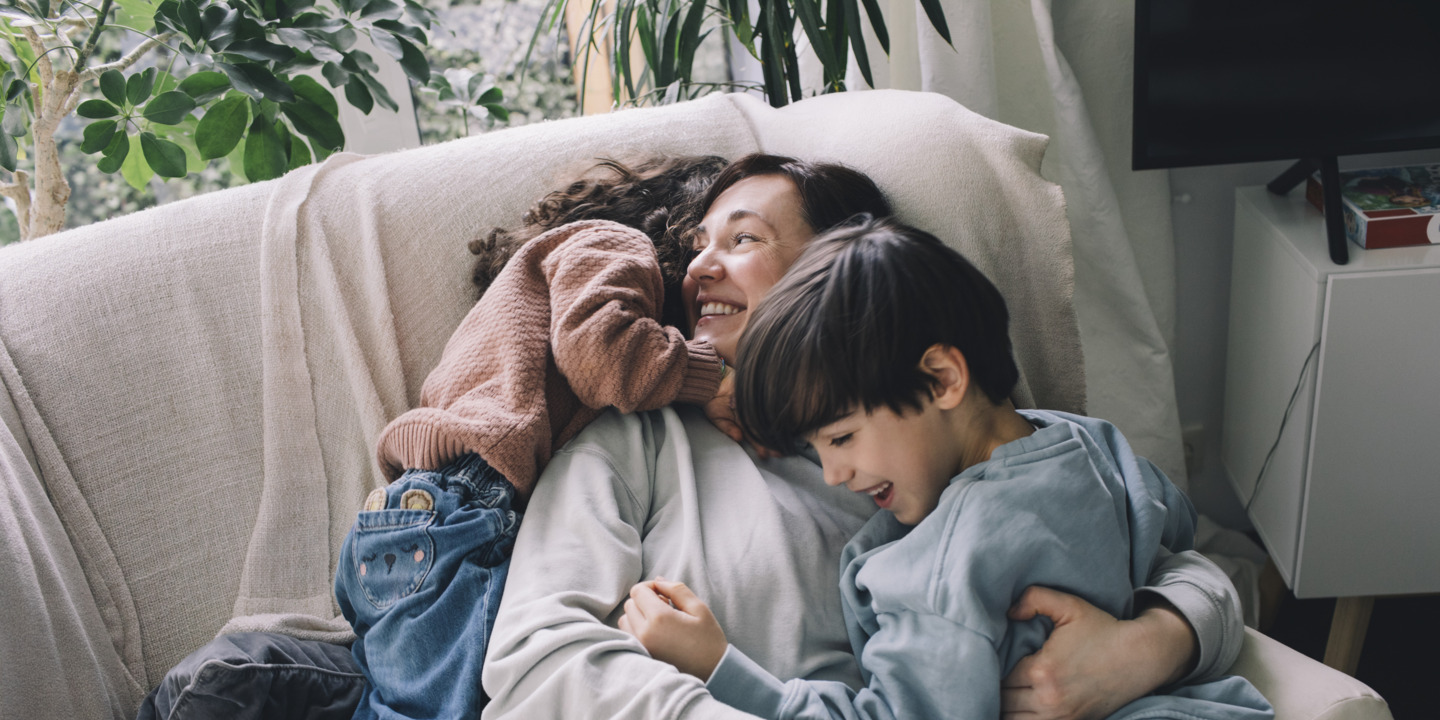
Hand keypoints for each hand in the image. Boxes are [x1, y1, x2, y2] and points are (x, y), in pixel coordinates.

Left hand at [618, 578, 727, 680]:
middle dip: (645, 600)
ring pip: (625, 620)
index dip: (650, 586)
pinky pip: (627, 636)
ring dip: (638, 615)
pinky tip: (655, 633)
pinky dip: (636, 629)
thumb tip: (658, 580)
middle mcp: (645, 633)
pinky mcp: (641, 657)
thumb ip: (677, 590)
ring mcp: (641, 647)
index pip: (638, 591)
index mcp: (660, 618)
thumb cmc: (709, 640)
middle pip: (630, 604)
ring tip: (659, 621)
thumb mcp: (699, 608)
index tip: (665, 594)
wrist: (713, 673)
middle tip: (665, 607)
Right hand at [703, 372, 779, 458]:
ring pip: (766, 420)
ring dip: (774, 430)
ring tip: (782, 440)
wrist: (715, 381)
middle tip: (779, 453)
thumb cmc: (713, 401)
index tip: (765, 455)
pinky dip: (773, 411)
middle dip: (770, 442)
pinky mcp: (757, 395)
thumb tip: (739, 438)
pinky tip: (782, 420)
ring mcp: (754, 407)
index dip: (759, 446)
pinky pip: (765, 404)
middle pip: (763, 431)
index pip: (752, 437)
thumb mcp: (717, 418)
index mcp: (741, 424)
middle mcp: (750, 417)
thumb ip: (728, 428)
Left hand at [1001, 586, 1196, 719]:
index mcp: (1042, 670)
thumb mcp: (1069, 604)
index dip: (994, 667)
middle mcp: (1049, 699)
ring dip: (1007, 706)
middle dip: (998, 688)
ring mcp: (1061, 716)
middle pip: (1004, 701)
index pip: (1000, 676)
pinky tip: (1020, 705)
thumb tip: (1008, 611)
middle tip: (995, 674)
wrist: (1140, 657)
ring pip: (1014, 719)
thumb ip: (1034, 598)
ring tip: (1006, 690)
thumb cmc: (1103, 628)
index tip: (995, 657)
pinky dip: (1022, 717)